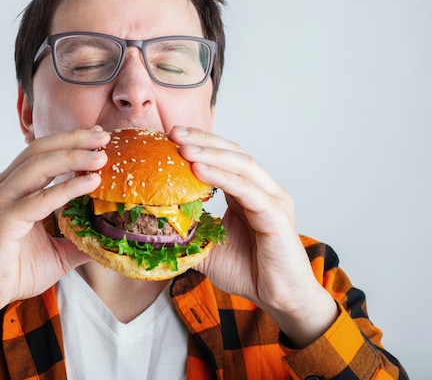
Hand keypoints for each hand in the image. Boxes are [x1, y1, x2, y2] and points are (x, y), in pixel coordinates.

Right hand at [0, 127, 109, 346]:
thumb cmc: (14, 273)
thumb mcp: (57, 252)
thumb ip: (79, 239)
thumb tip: (109, 237)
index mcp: (12, 188)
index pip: (42, 153)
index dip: (70, 142)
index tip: (99, 137)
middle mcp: (4, 188)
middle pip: (40, 150)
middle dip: (74, 140)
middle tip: (104, 136)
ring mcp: (1, 201)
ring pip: (39, 166)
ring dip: (73, 156)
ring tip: (102, 156)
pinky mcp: (3, 219)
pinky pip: (40, 199)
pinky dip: (67, 188)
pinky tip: (90, 183)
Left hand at [169, 126, 337, 346]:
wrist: (278, 299)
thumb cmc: (249, 272)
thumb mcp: (208, 248)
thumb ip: (188, 233)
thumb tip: (153, 229)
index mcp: (248, 193)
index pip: (224, 158)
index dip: (200, 144)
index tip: (170, 136)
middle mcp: (263, 190)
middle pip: (233, 153)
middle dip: (203, 140)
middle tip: (174, 132)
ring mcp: (273, 200)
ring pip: (241, 165)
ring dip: (210, 154)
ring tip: (183, 146)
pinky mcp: (276, 216)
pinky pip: (247, 191)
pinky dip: (223, 177)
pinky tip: (199, 169)